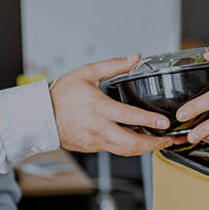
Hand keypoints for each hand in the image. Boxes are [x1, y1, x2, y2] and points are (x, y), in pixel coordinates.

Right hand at [52, 54, 178, 155]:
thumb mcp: (87, 73)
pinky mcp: (92, 148)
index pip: (130, 116)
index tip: (164, 123)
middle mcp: (98, 127)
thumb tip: (134, 58)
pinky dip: (129, 148)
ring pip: (125, 151)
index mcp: (99, 107)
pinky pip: (115, 150)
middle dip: (154, 144)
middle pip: (131, 143)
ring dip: (144, 149)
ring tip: (157, 142)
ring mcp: (95, 140)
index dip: (150, 121)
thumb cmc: (61, 95)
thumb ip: (113, 65)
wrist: (41, 115)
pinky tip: (136, 141)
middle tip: (167, 140)